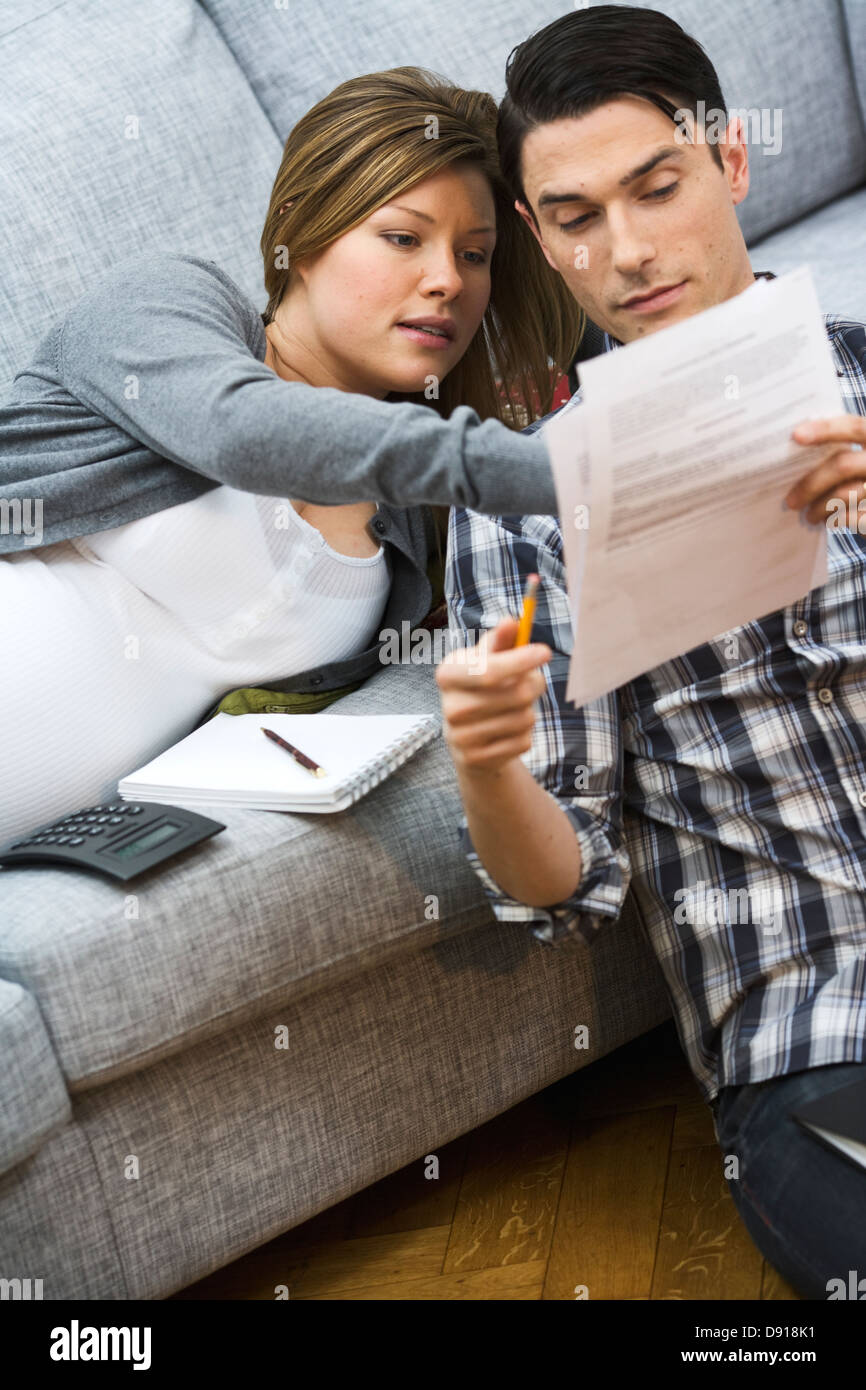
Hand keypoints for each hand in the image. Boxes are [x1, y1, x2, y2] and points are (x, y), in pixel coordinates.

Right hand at [435, 616, 551, 775]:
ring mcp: (460, 737)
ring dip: (530, 710)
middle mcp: (450, 707)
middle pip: (515, 694)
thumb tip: (510, 622)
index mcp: (448, 674)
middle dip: (534, 684)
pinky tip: (510, 729)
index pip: (489, 670)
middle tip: (534, 681)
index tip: (546, 652)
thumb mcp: (486, 659)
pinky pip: (523, 741)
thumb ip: (500, 640)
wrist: (467, 736)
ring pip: (524, 718)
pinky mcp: (476, 759)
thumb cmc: (481, 687)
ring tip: (517, 707)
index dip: (521, 660)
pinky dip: (525, 733)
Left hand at [786, 415, 865, 525]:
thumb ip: (837, 451)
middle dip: (811, 484)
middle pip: (843, 465)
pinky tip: (827, 521)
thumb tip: (795, 450)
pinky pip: (853, 516)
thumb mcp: (856, 457)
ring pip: (845, 494)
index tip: (797, 435)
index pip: (854, 427)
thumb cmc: (860, 476)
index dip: (826, 429)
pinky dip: (835, 520)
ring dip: (819, 507)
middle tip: (791, 501)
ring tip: (808, 515)